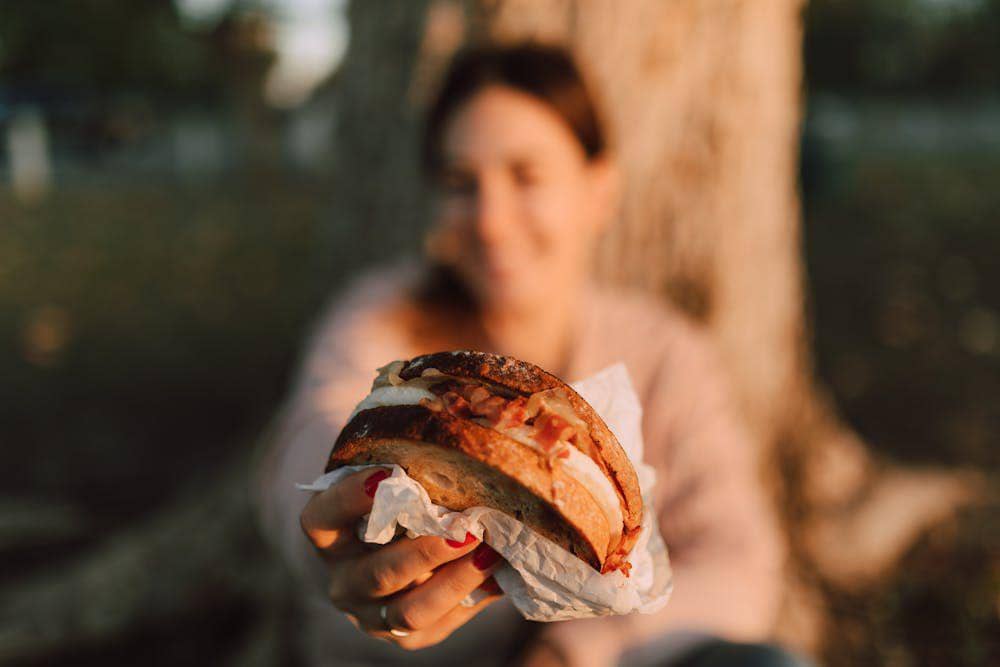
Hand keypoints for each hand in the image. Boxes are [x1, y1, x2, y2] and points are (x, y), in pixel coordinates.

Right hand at [300, 469, 502, 648]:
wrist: (397, 555)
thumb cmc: (396, 504)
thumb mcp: (388, 487)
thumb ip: (407, 470)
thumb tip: (457, 432)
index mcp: (328, 536)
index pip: (322, 518)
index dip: (350, 498)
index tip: (389, 472)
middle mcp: (343, 581)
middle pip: (377, 573)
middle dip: (425, 551)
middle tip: (464, 526)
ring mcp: (372, 615)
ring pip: (410, 611)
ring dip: (455, 580)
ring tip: (489, 551)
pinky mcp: (407, 638)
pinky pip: (441, 623)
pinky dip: (473, 595)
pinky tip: (499, 570)